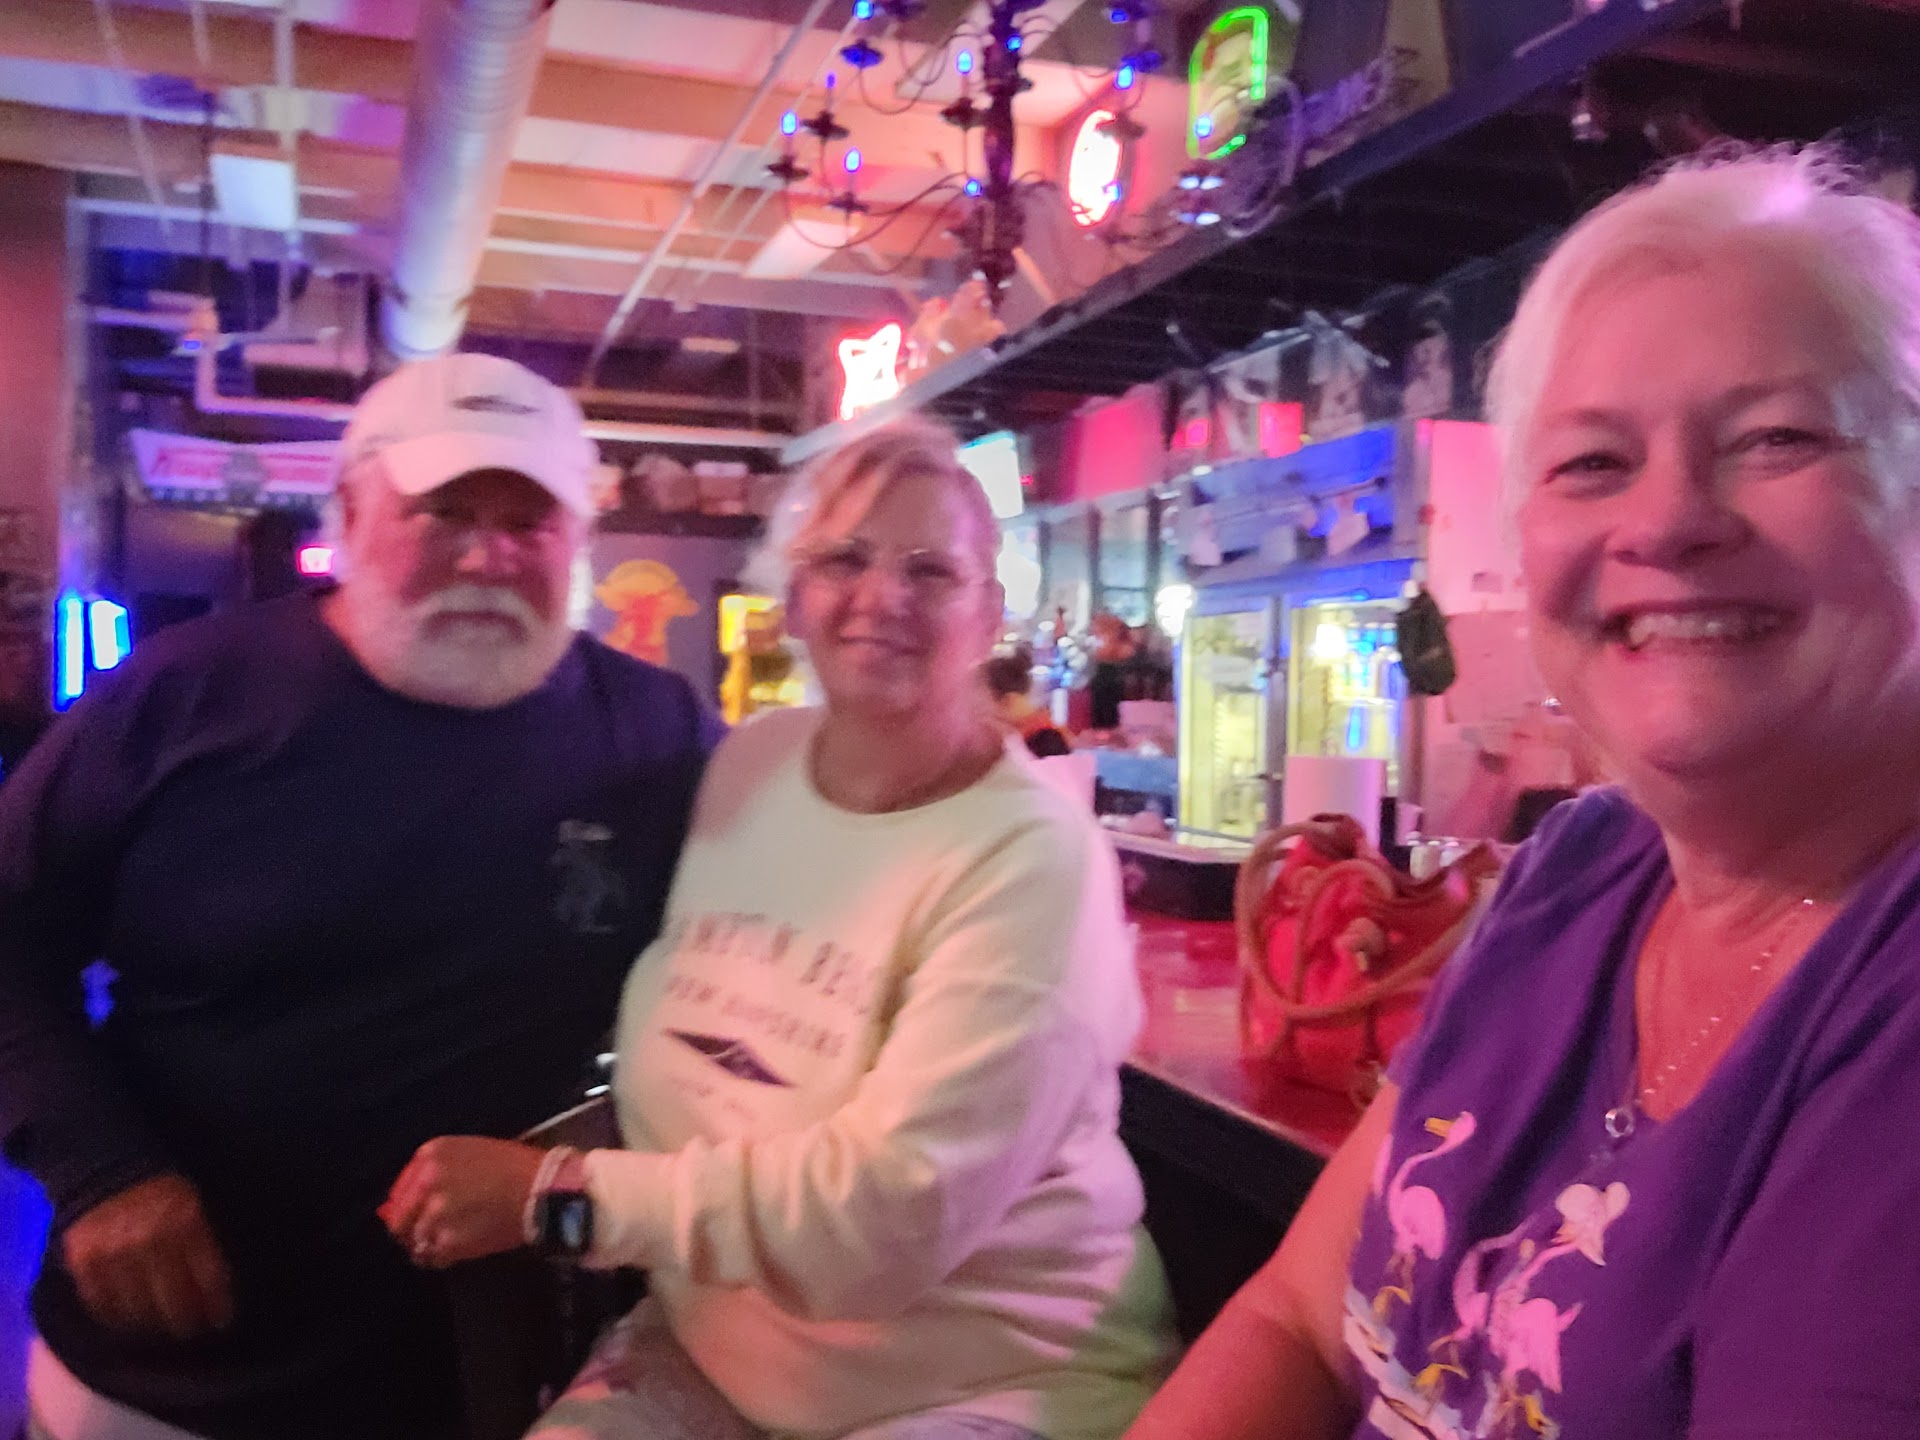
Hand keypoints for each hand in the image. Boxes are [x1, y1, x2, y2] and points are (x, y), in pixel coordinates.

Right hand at [61, 1174, 233, 1340]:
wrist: (104, 1165)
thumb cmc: (159, 1189)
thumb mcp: (192, 1202)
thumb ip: (203, 1240)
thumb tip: (218, 1287)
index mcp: (187, 1222)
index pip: (209, 1278)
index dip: (216, 1306)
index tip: (221, 1321)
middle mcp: (152, 1241)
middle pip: (175, 1301)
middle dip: (186, 1323)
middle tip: (189, 1331)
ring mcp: (115, 1253)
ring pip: (138, 1311)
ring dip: (152, 1327)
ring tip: (159, 1331)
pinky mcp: (84, 1262)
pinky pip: (102, 1306)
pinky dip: (116, 1319)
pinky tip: (127, 1323)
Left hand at [379, 1136, 543, 1269]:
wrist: (544, 1188)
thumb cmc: (517, 1166)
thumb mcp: (473, 1150)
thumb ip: (441, 1168)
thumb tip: (417, 1199)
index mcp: (433, 1153)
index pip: (401, 1187)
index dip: (407, 1205)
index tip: (416, 1214)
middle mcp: (427, 1181)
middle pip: (400, 1217)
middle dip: (410, 1228)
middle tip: (426, 1236)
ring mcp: (435, 1213)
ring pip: (415, 1239)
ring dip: (428, 1244)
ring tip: (447, 1244)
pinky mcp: (448, 1240)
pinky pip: (433, 1257)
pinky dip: (441, 1258)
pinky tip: (456, 1252)